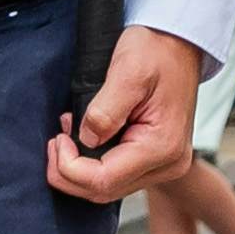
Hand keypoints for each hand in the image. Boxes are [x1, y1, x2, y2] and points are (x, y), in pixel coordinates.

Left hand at [48, 24, 206, 204]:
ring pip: (108, 187)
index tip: (57, 138)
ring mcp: (165, 164)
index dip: (69, 167)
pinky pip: (118, 175)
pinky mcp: (157, 158)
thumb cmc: (157, 50)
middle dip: (69, 173)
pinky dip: (93, 164)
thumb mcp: (128, 72)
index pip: (103, 179)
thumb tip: (84, 140)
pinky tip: (85, 139)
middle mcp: (168, 163)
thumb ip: (104, 111)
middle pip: (104, 190)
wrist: (179, 43)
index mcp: (162, 146)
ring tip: (68, 135)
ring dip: (79, 169)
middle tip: (55, 141)